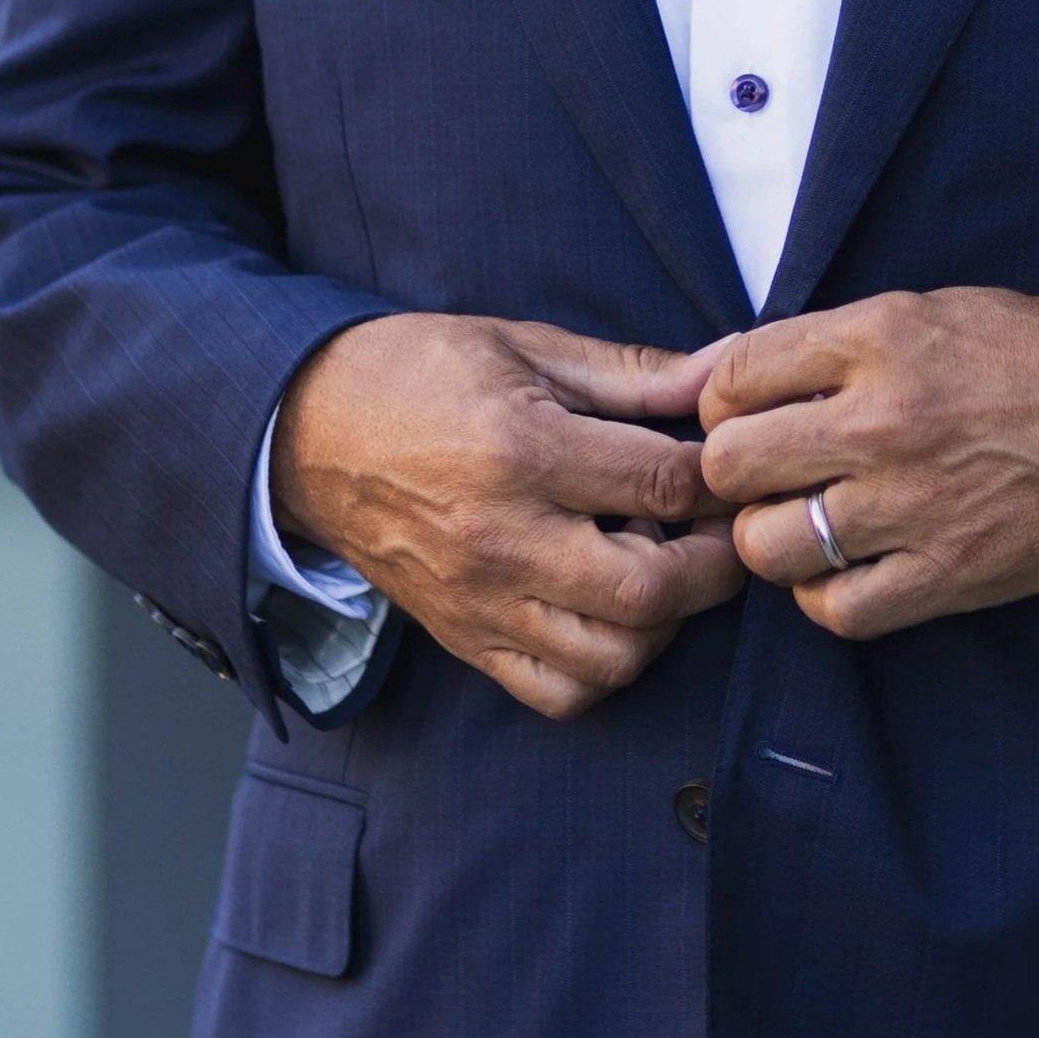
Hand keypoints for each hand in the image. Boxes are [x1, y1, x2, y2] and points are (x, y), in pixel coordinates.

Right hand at [273, 313, 744, 718]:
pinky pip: (559, 693)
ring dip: (665, 620)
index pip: (661, 484)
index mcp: (521, 450)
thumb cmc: (417, 373)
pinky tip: (613, 612)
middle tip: (716, 527)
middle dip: (712, 564)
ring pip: (613, 657)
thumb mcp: (525, 345)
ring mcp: (481, 601)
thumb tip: (722, 376)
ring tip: (661, 564)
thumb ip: (632, 372)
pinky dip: (606, 667)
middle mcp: (502, 538)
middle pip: (649, 590)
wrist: (307, 431)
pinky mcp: (465, 639)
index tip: (731, 464)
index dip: (719, 477)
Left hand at [696, 286, 1038, 639]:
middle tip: (765, 474)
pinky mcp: (947, 575)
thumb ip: (832, 341)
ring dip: (772, 538)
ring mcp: (912, 503)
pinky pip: (835, 609)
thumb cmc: (1038, 355)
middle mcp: (883, 419)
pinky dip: (824, 596)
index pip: (733, 377)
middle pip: (731, 464)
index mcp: (878, 337)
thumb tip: (729, 371)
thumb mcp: (931, 308)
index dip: (723, 402)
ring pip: (767, 544)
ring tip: (802, 524)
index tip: (744, 415)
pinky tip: (845, 570)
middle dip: (735, 472)